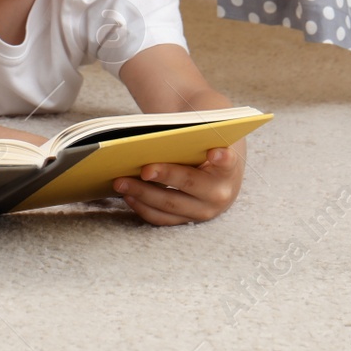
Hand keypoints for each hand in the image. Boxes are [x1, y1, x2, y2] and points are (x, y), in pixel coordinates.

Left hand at [111, 141, 243, 225]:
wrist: (217, 167)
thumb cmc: (205, 142)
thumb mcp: (206, 132)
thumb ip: (194, 130)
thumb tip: (158, 134)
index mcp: (229, 168)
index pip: (227, 162)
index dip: (222, 158)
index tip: (215, 153)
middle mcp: (220, 193)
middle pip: (189, 184)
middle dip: (164, 175)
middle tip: (143, 169)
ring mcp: (203, 211)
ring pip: (170, 205)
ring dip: (143, 194)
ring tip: (120, 182)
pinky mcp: (187, 220)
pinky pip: (162, 218)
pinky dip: (143, 207)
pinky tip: (127, 194)